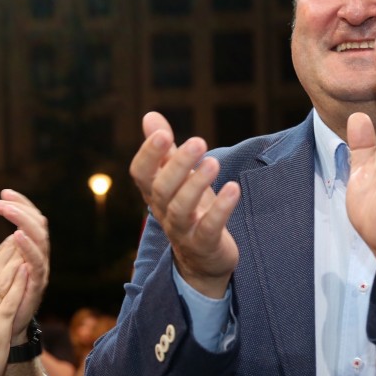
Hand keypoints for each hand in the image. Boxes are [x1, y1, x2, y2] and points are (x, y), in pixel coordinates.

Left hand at [0, 190, 48, 340]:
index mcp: (26, 248)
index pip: (29, 218)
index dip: (19, 203)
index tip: (2, 193)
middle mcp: (36, 256)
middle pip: (38, 224)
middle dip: (20, 209)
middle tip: (0, 202)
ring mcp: (38, 270)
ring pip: (41, 239)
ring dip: (25, 223)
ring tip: (9, 212)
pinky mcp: (36, 285)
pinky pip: (38, 263)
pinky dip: (29, 248)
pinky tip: (17, 236)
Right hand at [129, 112, 239, 297]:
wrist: (203, 259)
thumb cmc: (191, 210)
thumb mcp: (178, 178)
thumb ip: (165, 150)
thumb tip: (149, 116)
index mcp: (154, 193)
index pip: (141, 173)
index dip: (149, 154)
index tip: (163, 133)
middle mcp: (163, 211)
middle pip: (162, 188)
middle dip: (178, 164)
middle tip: (198, 141)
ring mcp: (182, 230)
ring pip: (181, 208)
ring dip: (196, 184)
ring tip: (213, 163)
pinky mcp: (204, 244)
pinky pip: (209, 228)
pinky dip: (221, 208)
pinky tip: (234, 189)